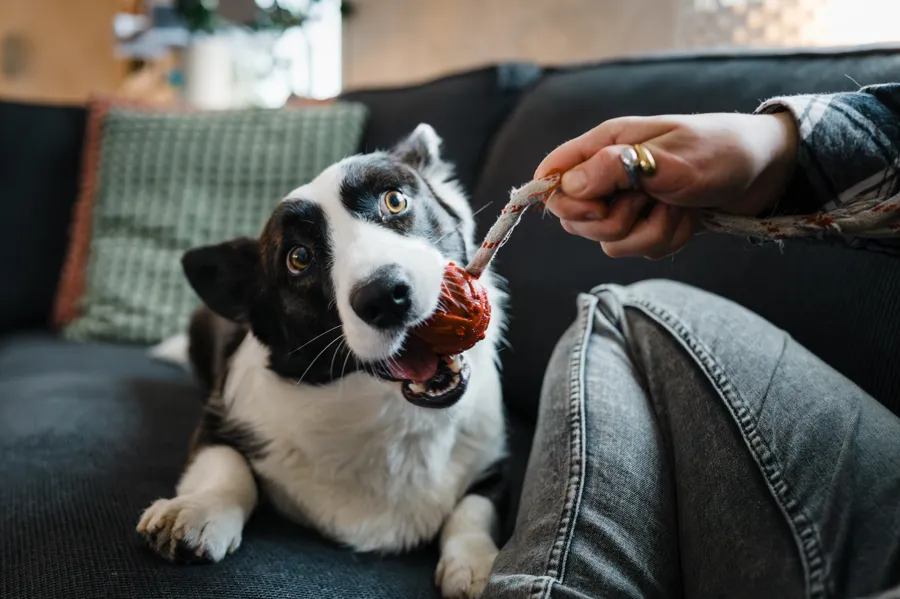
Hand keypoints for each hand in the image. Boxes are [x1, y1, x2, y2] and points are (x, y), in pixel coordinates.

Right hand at [537, 112, 798, 258]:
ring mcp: (628, 200)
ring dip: (648, 233)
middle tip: (648, 204)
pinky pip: (637, 249)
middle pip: (574, 218)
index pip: (551, 176)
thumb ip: (616, 168)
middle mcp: (609, 173)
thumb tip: (568, 184)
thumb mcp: (670, 159)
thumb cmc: (721, 152)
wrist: (766, 171)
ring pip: (608, 241)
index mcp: (606, 145)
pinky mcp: (647, 222)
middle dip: (612, 224)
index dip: (563, 201)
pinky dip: (664, 239)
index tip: (598, 207)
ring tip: (677, 208)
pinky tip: (687, 219)